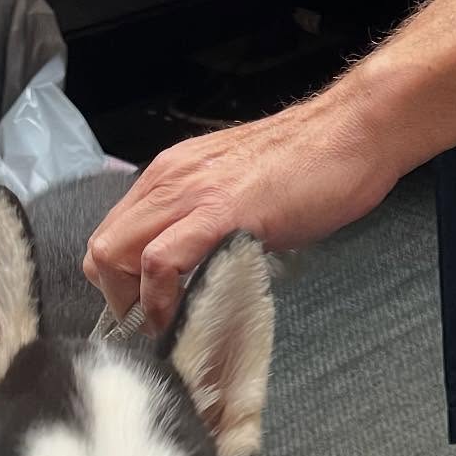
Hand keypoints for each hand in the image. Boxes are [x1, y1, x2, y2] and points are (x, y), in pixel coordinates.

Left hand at [83, 88, 398, 330]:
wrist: (355, 130)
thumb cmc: (312, 166)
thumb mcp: (241, 196)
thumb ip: (209, 226)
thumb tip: (197, 271)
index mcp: (172, 175)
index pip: (113, 234)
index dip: (120, 282)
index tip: (146, 313)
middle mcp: (169, 178)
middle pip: (101, 247)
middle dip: (116, 298)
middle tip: (152, 325)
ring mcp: (189, 192)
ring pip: (114, 252)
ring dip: (133, 303)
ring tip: (165, 326)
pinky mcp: (218, 211)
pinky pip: (159, 260)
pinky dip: (160, 299)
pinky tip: (181, 316)